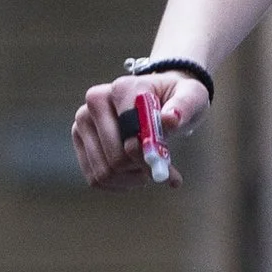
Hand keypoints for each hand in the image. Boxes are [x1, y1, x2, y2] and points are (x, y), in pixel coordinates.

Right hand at [71, 69, 208, 189]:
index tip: (166, 165)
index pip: (130, 137)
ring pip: (104, 173)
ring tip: (147, 168)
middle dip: (141, 169)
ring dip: (130, 179)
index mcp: (121, 88)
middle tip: (159, 167)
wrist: (159, 98)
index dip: (149, 156)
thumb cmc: (177, 98)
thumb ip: (184, 107)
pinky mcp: (79, 140)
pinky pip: (95, 179)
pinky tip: (133, 173)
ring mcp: (82, 122)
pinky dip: (118, 183)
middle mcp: (94, 103)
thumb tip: (170, 119)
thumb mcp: (192, 97)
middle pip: (116, 158)